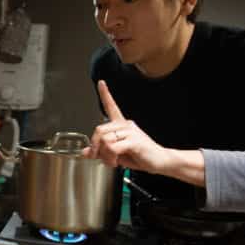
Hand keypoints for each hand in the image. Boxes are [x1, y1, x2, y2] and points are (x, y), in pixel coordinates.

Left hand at [83, 80, 204, 185]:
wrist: (160, 162)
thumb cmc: (140, 156)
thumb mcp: (116, 154)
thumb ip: (100, 151)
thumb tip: (85, 152)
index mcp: (122, 125)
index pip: (112, 106)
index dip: (105, 94)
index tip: (101, 83)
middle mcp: (126, 125)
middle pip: (99, 129)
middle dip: (95, 146)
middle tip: (98, 157)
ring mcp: (131, 132)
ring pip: (105, 140)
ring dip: (104, 155)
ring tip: (112, 161)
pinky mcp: (135, 141)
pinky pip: (113, 147)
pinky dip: (110, 158)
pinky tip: (116, 162)